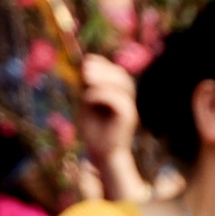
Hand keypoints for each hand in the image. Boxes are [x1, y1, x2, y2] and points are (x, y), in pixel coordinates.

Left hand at [77, 56, 143, 198]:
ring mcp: (130, 107)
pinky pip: (118, 100)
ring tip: (85, 77)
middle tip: (84, 68)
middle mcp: (128, 99)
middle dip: (103, 68)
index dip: (103, 64)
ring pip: (123, 84)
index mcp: (120, 95)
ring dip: (103, 78)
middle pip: (121, 76)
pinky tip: (87, 97)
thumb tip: (84, 68)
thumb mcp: (86, 106)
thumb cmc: (94, 132)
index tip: (86, 60)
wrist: (102, 155)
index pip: (116, 73)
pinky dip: (101, 94)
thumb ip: (86, 89)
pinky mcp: (129, 117)